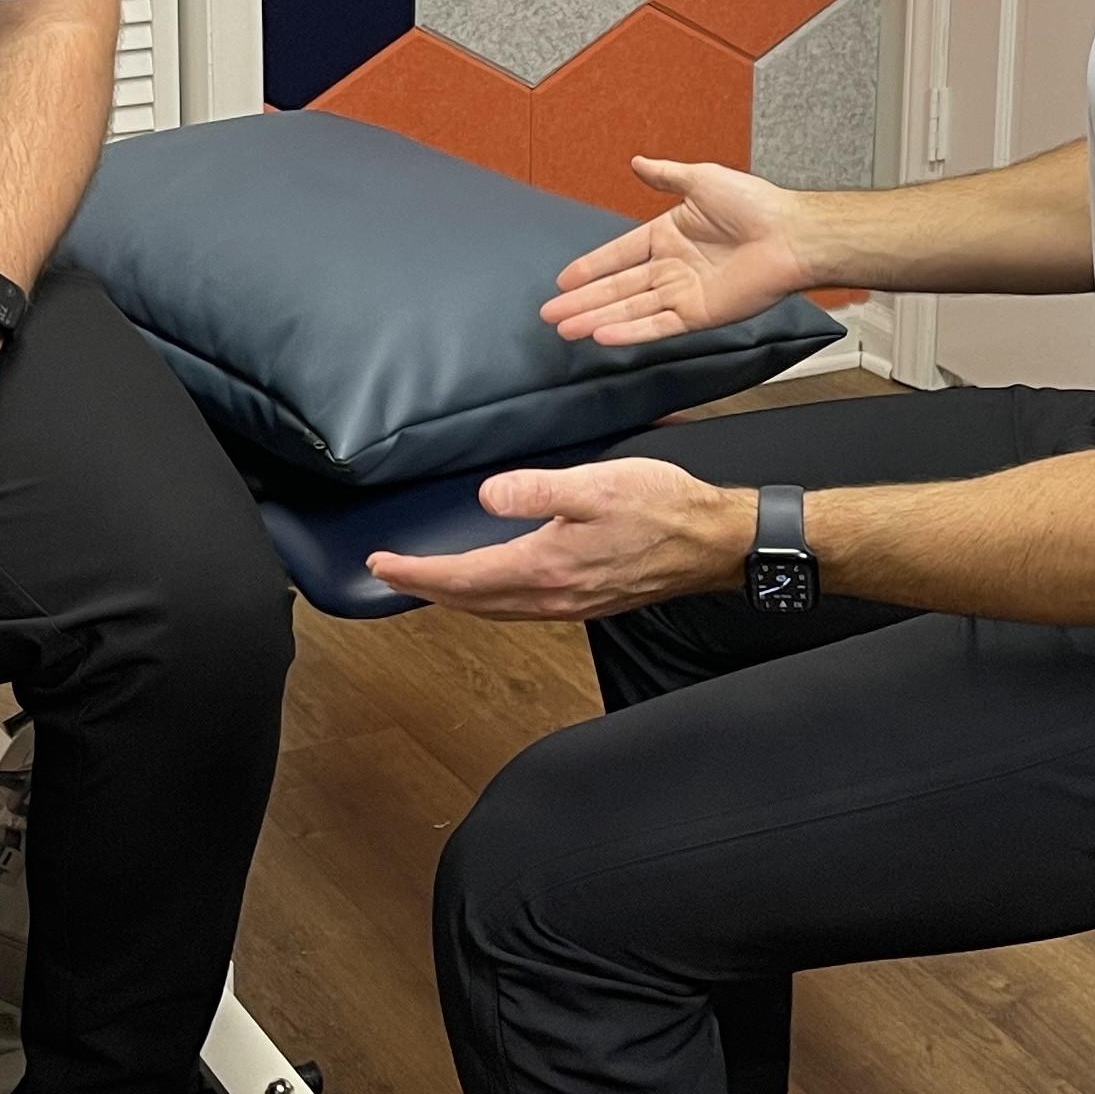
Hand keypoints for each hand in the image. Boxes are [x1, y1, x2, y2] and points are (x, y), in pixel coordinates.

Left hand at [366, 459, 752, 620]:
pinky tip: (491, 587)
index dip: (416, 572)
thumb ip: (538, 491)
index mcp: (547, 566)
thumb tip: (487, 497)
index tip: (381, 564)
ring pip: (495, 609)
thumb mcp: (598, 484)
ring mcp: (571, 603)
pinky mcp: (587, 600)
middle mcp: (553, 595)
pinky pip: (521, 608)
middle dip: (425, 588)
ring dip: (455, 597)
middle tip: (389, 575)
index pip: (463, 577)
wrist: (713, 543)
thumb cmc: (664, 508)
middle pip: (472, 601)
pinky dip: (490, 599)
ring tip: (428, 582)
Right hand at [540, 156, 813, 343]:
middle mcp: (672, 267)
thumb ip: (666, 177)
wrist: (790, 235)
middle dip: (582, 301)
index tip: (563, 279)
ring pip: (630, 309)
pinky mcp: (698, 314)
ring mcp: (683, 293)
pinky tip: (602, 334)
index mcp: (668, 235)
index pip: (619, 253)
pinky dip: (630, 330)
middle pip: (617, 287)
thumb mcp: (702, 179)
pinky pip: (657, 324)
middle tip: (550, 314)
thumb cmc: (755, 204)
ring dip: (596, 318)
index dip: (590, 267)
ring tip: (565, 329)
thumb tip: (638, 162)